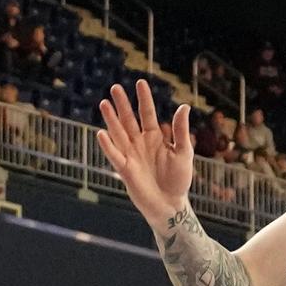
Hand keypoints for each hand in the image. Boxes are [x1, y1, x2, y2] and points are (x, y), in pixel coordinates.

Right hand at [97, 80, 193, 227]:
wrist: (171, 203)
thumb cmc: (179, 178)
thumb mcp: (184, 151)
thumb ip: (181, 130)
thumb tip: (183, 106)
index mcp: (155, 137)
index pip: (147, 113)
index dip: (144, 99)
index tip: (140, 82)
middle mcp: (140, 143)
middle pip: (129, 120)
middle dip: (122, 104)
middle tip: (115, 87)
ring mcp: (131, 155)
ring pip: (118, 133)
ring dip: (111, 119)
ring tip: (104, 103)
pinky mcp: (125, 169)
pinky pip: (115, 155)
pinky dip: (108, 145)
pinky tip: (101, 133)